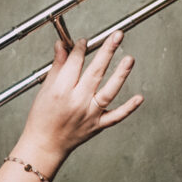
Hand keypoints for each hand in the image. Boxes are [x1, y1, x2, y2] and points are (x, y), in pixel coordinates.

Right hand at [13, 29, 143, 174]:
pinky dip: (128, 108)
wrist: (45, 145)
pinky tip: (139, 97)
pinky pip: (115, 116)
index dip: (80, 48)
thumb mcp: (45, 90)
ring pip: (108, 91)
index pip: (74, 63)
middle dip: (107, 51)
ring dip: (120, 75)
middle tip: (117, 36)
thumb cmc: (42, 118)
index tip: (84, 41)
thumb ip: (57, 67)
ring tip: (129, 59)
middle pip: (95, 72)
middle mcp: (76, 102)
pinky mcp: (97, 125)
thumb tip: (62, 46)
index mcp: (60, 91)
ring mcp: (89, 114)